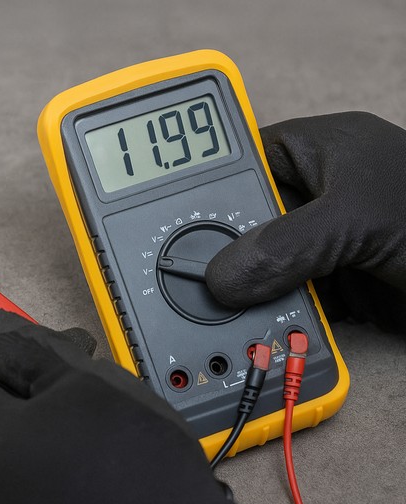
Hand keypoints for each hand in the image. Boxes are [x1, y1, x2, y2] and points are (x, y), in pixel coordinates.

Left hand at [0, 309, 265, 503]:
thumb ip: (20, 344)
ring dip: (36, 413)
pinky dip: (39, 454)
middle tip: (75, 366)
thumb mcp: (79, 380)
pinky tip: (86, 444)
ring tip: (92, 404)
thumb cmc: (133, 471)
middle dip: (21, 377)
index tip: (30, 345)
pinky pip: (9, 477)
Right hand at [207, 112, 405, 328]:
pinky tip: (272, 325)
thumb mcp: (352, 221)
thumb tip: (224, 275)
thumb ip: (284, 246)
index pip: (240, 161)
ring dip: (254, 293)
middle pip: (247, 223)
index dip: (207, 188)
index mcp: (317, 152)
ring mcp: (327, 242)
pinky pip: (292, 299)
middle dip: (229, 253)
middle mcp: (317, 195)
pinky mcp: (339, 283)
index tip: (177, 221)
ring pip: (265, 267)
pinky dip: (282, 317)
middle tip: (202, 278)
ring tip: (234, 310)